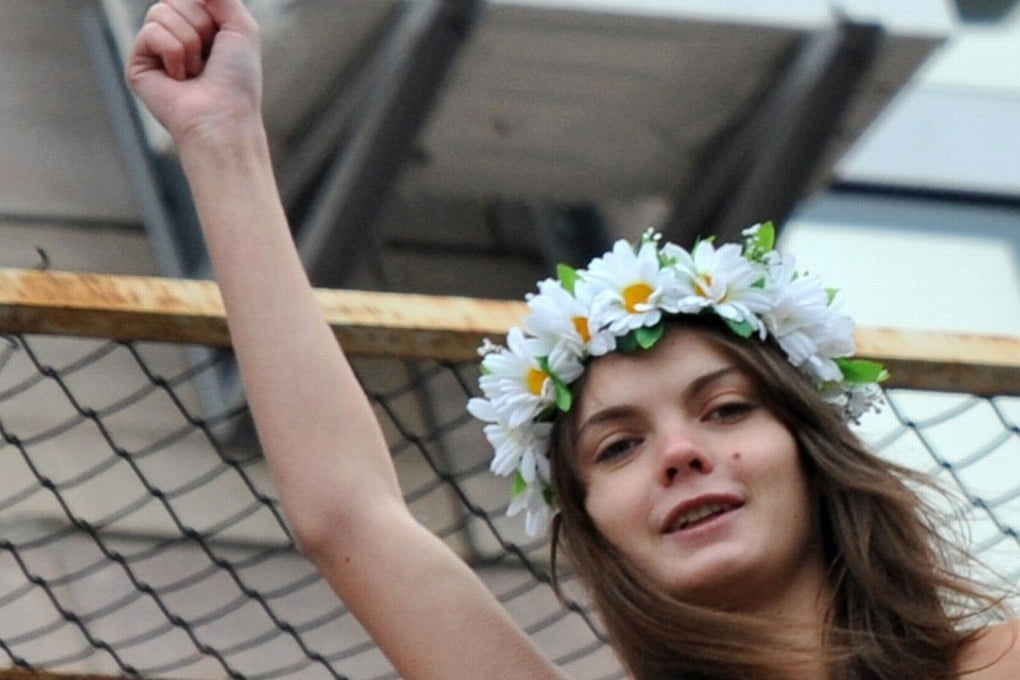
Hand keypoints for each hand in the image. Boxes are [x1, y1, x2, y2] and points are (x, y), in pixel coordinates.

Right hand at [125, 0, 262, 145]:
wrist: (224, 116)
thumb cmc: (237, 79)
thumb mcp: (240, 26)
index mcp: (196, 26)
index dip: (207, 10)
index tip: (219, 35)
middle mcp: (172, 36)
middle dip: (200, 25)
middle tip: (209, 58)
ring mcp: (153, 50)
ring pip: (161, 11)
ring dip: (189, 42)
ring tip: (195, 71)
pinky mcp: (137, 64)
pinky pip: (152, 32)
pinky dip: (174, 53)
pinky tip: (179, 78)